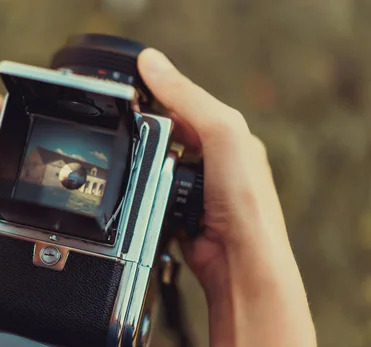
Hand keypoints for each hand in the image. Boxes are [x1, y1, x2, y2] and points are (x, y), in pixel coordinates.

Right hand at [138, 49, 301, 300]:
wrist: (238, 261)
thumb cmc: (245, 200)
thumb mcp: (220, 132)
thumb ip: (187, 97)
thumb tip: (152, 61)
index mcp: (232, 138)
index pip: (189, 105)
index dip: (160, 93)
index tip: (130, 85)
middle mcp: (216, 164)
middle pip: (170, 135)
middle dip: (149, 130)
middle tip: (126, 125)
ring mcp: (198, 191)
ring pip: (158, 166)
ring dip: (144, 163)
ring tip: (131, 158)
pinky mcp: (180, 216)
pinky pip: (153, 195)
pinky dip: (144, 191)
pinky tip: (138, 188)